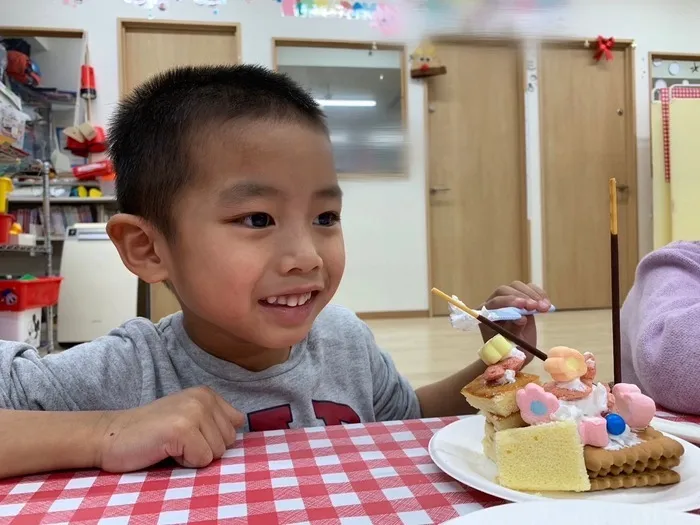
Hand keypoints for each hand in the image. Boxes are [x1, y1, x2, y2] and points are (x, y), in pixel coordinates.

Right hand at [97, 387, 244, 472]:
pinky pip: (202, 460)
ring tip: (171, 445)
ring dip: (194, 456)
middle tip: (177, 441)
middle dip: (205, 449)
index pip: (236, 424)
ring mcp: (194, 412)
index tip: (190, 435)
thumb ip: (213, 418)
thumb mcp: (187, 416)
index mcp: (207, 393)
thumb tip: (240, 425)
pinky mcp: (183, 429)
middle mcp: (203, 398)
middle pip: (229, 441)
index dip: (214, 438)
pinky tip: (166, 450)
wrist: (111, 436)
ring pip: (217, 452)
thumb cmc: (150, 432)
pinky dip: (185, 462)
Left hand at [479, 281, 550, 362]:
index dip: (508, 301)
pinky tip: (547, 305)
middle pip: (505, 290)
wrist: (514, 352)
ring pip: (517, 287)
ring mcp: (507, 299)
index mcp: (485, 315)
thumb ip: (514, 331)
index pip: (494, 302)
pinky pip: (529, 289)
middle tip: (536, 306)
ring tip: (545, 307)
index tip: (523, 305)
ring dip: (533, 295)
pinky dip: (539, 294)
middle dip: (522, 296)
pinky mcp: (521, 298)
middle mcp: (494, 304)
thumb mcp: (511, 346)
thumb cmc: (509, 351)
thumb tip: (521, 318)